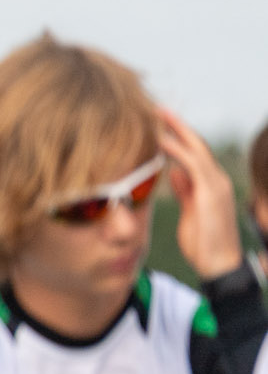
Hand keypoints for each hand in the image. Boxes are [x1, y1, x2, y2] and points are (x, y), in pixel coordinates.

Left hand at [159, 107, 243, 279]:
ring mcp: (216, 184)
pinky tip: (159, 140)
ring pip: (195, 148)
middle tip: (155, 108)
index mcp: (210, 184)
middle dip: (176, 125)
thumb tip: (174, 172)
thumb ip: (185, 190)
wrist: (219, 265)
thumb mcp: (190, 211)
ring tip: (154, 116)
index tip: (157, 122)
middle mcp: (216, 179)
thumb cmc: (203, 242)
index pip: (193, 152)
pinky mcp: (212, 192)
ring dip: (174, 131)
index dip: (177, 136)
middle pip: (196, 144)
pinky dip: (176, 150)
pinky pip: (192, 164)